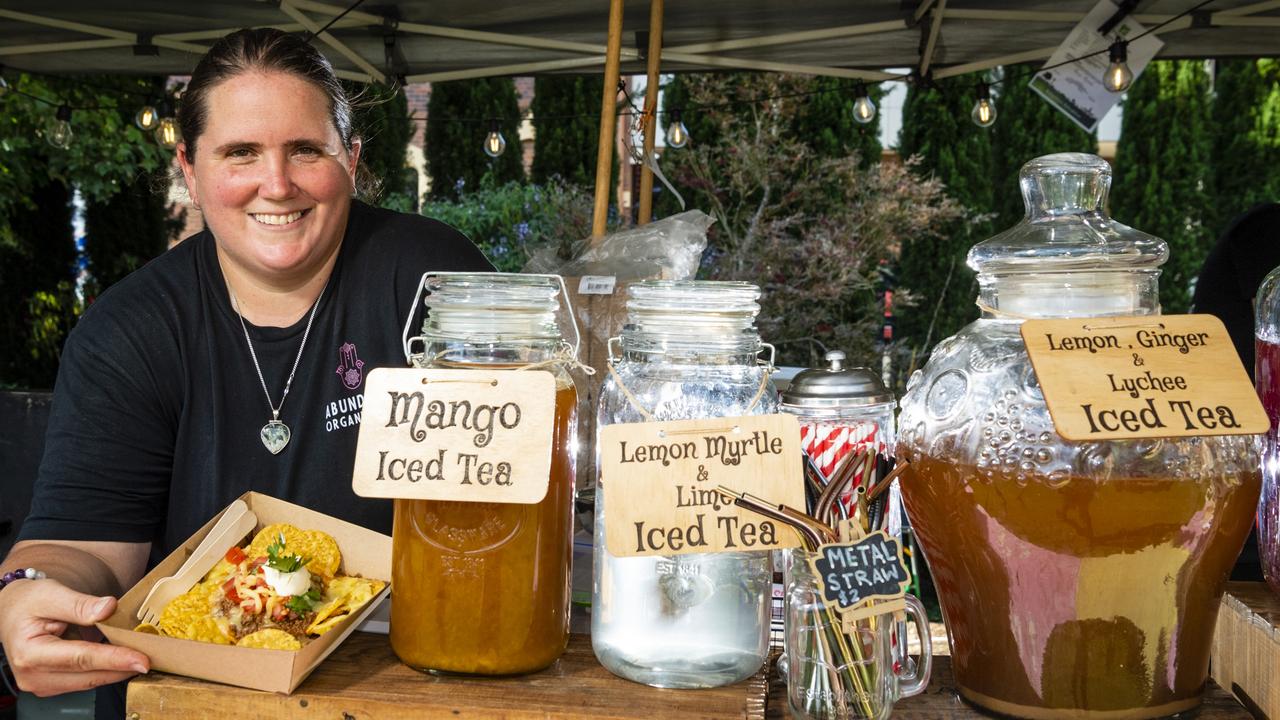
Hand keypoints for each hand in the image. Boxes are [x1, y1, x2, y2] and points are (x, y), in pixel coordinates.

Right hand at [0, 579, 149, 696]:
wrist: (13, 611)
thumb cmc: (30, 601)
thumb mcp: (51, 593)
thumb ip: (80, 604)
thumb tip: (108, 608)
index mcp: (30, 652)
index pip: (80, 658)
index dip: (113, 659)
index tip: (141, 660)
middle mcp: (33, 675)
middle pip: (88, 675)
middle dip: (121, 668)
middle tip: (153, 659)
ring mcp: (42, 683)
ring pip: (89, 681)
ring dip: (116, 671)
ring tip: (142, 658)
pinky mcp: (52, 684)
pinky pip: (85, 680)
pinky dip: (105, 670)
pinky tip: (123, 660)